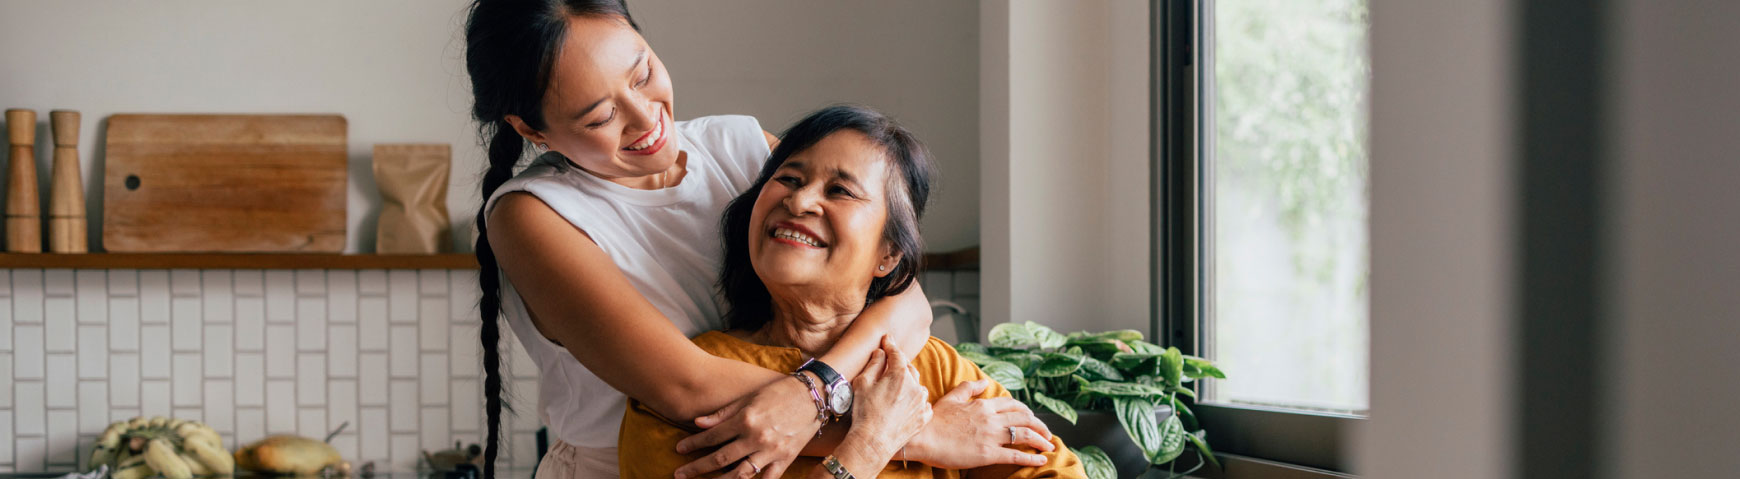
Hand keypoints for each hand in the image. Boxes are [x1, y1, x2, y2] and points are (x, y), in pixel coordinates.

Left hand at [673, 375, 822, 478]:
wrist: (814, 395)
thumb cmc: (779, 392)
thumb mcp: (749, 398)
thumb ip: (723, 413)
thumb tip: (697, 423)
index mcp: (746, 419)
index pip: (712, 436)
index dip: (692, 444)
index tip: (678, 450)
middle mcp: (757, 437)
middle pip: (720, 459)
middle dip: (696, 467)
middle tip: (679, 474)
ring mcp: (772, 451)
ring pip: (740, 474)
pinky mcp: (785, 459)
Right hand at [844, 336, 933, 460]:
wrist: (873, 443)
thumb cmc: (864, 413)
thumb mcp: (862, 383)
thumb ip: (874, 364)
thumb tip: (881, 353)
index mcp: (900, 374)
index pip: (896, 353)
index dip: (890, 344)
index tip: (887, 339)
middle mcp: (915, 386)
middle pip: (908, 368)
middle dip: (899, 364)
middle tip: (889, 364)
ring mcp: (922, 403)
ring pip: (917, 386)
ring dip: (908, 384)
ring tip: (896, 388)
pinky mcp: (923, 418)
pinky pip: (923, 404)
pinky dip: (916, 401)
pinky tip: (907, 404)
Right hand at [903, 379, 1055, 468]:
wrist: (922, 438)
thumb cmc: (933, 420)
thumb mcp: (951, 398)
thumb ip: (969, 388)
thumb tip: (983, 382)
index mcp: (983, 405)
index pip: (1013, 405)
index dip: (1026, 411)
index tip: (1032, 418)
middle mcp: (991, 418)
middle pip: (1024, 418)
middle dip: (1040, 426)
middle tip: (1047, 433)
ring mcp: (991, 436)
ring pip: (1025, 435)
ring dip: (1041, 440)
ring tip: (1050, 446)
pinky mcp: (988, 454)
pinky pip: (1016, 455)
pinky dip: (1032, 457)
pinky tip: (1041, 460)